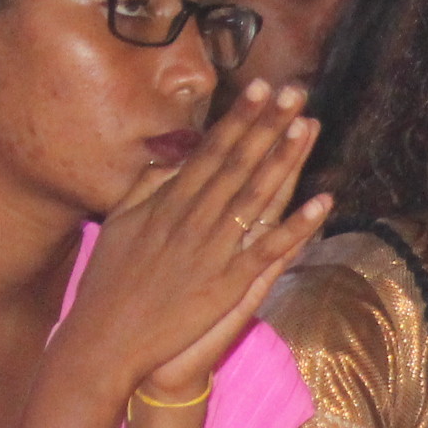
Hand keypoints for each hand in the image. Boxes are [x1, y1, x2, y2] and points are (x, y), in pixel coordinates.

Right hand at [54, 78, 330, 405]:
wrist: (106, 339)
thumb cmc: (108, 285)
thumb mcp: (120, 225)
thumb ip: (146, 188)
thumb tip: (170, 159)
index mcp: (169, 202)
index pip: (211, 151)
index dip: (238, 119)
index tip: (260, 88)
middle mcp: (193, 217)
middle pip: (238, 163)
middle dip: (267, 125)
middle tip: (295, 91)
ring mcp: (212, 249)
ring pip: (256, 195)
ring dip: (284, 160)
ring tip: (308, 127)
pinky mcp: (226, 283)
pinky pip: (269, 250)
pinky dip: (296, 227)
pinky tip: (321, 204)